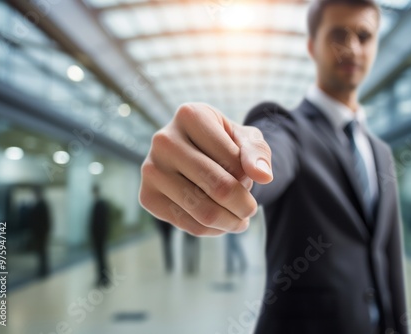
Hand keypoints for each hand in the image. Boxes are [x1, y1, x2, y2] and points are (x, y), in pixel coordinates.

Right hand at [139, 103, 272, 235]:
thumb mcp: (246, 139)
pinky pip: (186, 225)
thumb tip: (263, 176)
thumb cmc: (224, 143)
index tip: (248, 177)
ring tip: (240, 219)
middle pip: (218, 187)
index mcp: (190, 115)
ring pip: (203, 211)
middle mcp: (164, 139)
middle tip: (251, 210)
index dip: (249, 177)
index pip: (233, 161)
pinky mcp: (146, 196)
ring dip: (230, 221)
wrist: (195, 153)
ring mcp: (151, 168)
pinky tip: (221, 223)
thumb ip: (257, 153)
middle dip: (244, 205)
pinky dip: (211, 230)